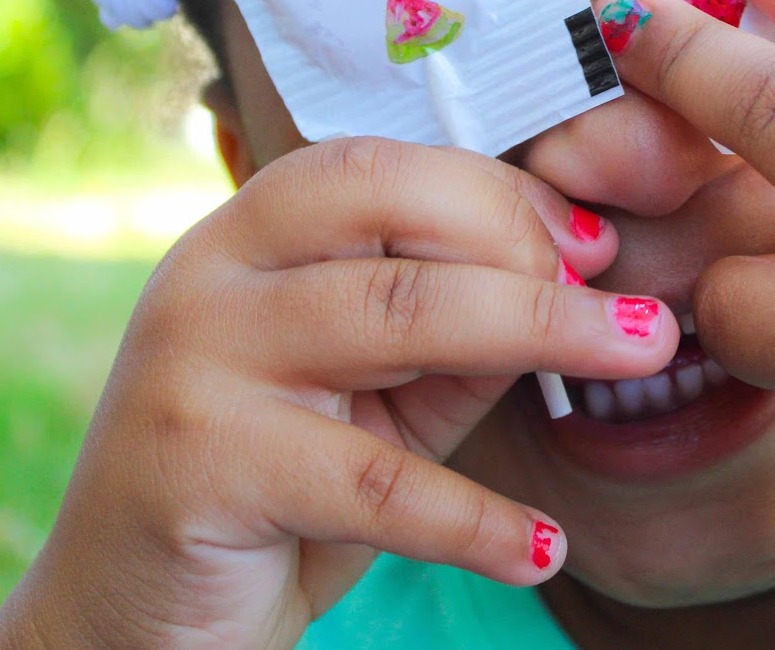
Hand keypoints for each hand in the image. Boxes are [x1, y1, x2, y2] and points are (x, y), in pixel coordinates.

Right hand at [0, 139, 677, 649]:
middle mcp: (209, 274)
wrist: (133, 614)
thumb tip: (579, 272)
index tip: (597, 244)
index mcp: (251, 235)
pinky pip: (367, 482)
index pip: (383, 169)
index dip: (501, 193)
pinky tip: (542, 547)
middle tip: (639, 309)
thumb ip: (455, 334)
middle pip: (388, 212)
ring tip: (642, 355)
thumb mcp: (376, 397)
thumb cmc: (279, 488)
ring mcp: (192, 363)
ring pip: (389, 318)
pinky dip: (471, 520)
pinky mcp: (196, 467)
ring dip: (537, 331)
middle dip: (531, 249)